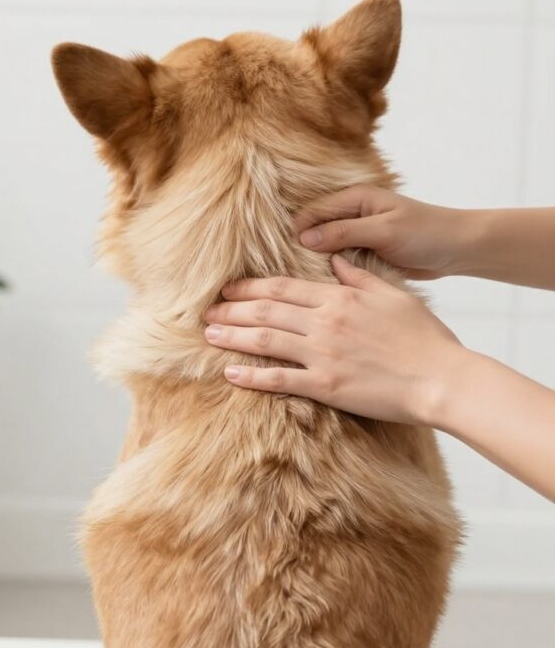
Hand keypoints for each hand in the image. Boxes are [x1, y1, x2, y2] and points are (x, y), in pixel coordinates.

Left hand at [204, 255, 464, 424]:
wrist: (439, 377)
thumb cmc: (424, 337)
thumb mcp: (393, 295)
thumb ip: (360, 277)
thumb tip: (336, 261)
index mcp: (340, 298)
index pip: (284, 288)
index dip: (251, 288)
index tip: (229, 289)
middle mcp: (325, 323)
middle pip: (267, 311)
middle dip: (233, 309)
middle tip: (207, 310)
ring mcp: (322, 355)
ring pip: (266, 340)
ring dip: (233, 335)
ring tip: (209, 334)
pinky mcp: (326, 386)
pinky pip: (279, 380)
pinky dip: (251, 376)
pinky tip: (230, 373)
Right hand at [295, 184, 470, 279]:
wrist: (457, 249)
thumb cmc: (426, 233)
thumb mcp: (384, 231)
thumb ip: (345, 232)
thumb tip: (305, 238)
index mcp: (356, 197)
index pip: (313, 211)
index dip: (297, 231)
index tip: (284, 257)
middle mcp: (354, 213)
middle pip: (315, 228)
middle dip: (302, 247)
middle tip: (287, 274)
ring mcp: (359, 234)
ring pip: (326, 247)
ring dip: (316, 261)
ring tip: (301, 284)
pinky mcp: (366, 253)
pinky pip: (341, 260)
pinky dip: (332, 270)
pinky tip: (323, 287)